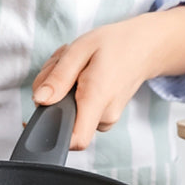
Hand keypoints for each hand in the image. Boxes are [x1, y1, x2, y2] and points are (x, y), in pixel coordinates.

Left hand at [32, 5, 184, 149]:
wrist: (145, 47)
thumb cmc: (115, 45)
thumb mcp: (80, 50)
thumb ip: (58, 77)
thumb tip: (39, 100)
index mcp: (97, 99)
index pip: (75, 140)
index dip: (52, 133)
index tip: (42, 112)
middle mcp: (104, 116)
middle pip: (62, 120)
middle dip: (52, 94)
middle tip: (61, 66)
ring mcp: (106, 119)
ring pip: (68, 114)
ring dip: (60, 90)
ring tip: (74, 66)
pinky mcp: (103, 117)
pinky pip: (78, 111)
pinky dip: (71, 93)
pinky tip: (80, 75)